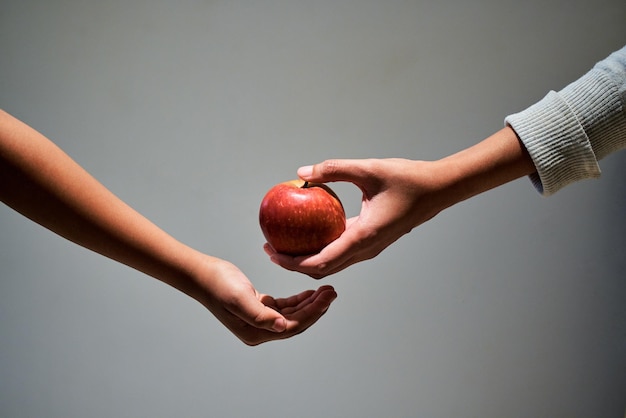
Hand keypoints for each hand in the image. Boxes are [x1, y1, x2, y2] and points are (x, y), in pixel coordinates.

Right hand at [194, 256, 336, 344]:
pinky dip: (298, 300)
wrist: (202, 274)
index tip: (327, 296)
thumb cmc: (218, 285)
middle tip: (332, 291)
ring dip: (310, 303)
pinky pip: (284, 307)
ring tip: (326, 290)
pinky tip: (309, 292)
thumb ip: (260, 315)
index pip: (293, 327)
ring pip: (292, 315)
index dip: (313, 312)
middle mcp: (259, 331)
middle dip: (316, 308)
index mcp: (255, 333)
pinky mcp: (259, 307)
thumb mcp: (239, 299)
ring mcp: (259, 320)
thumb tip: (283, 326)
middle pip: (296, 322)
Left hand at [264, 129, 535, 278]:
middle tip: (270, 247)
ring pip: (333, 264)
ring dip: (307, 259)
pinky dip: (322, 248)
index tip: (270, 251)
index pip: (320, 262)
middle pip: (323, 270)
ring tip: (285, 242)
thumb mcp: (367, 169)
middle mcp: (366, 250)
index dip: (291, 262)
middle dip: (293, 264)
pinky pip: (342, 251)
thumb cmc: (407, 178)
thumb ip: (333, 170)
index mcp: (364, 238)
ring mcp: (371, 248)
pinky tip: (310, 229)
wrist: (438, 190)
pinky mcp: (373, 241)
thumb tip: (301, 173)